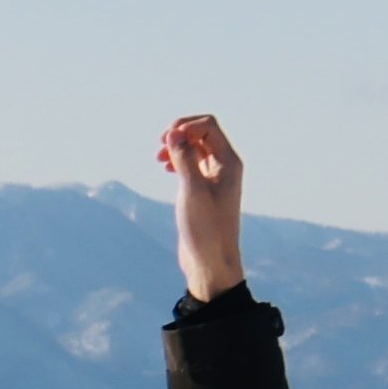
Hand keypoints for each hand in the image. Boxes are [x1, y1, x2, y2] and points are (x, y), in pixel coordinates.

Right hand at [154, 112, 247, 301]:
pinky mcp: (204, 190)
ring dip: (177, 147)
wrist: (211, 262)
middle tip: (160, 146)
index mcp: (229, 163)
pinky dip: (177, 160)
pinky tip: (165, 168)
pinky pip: (192, 163)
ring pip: (195, 148)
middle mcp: (225, 167)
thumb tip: (174, 132)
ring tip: (159, 158)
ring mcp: (215, 178)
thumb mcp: (192, 191)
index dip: (186, 126)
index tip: (166, 140)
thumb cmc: (205, 229)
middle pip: (202, 133)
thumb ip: (184, 159)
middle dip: (180, 134)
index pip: (208, 126)